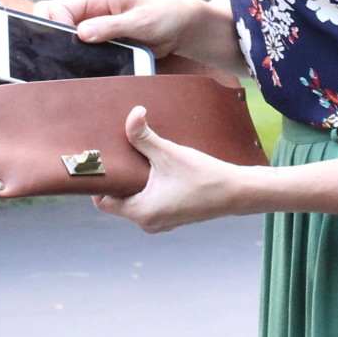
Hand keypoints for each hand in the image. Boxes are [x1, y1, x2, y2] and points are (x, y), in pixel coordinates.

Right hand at [35, 0, 249, 75]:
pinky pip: (80, 52)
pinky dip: (76, 61)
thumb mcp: (140, 21)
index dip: (54, 25)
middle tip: (56, 57)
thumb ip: (111, 26)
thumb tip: (81, 33)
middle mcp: (91, 13)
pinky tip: (79, 72)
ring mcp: (94, 30)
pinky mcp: (101, 45)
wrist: (181, 28)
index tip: (64, 42)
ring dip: (62, 52)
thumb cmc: (164, 15)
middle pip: (53, 22)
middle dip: (49, 37)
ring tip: (64, 67)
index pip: (57, 8)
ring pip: (64, 39)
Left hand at [92, 106, 246, 232]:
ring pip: (135, 201)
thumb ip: (144, 136)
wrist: (237, 192)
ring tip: (137, 159)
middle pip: (118, 200)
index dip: (100, 182)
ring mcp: (161, 222)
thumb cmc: (204, 176)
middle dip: (119, 179)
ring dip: (134, 182)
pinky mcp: (172, 217)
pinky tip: (155, 170)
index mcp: (141, 212)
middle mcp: (148, 223)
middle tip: (120, 155)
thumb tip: (133, 113)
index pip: (103, 201)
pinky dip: (148, 188)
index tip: (104, 161)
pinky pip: (150, 203)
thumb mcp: (169, 154)